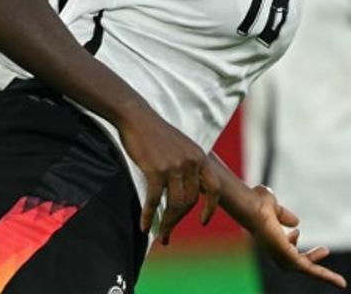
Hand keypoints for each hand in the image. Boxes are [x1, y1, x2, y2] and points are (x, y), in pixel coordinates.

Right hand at [116, 108, 220, 244]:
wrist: (135, 116)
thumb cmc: (154, 132)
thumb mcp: (181, 145)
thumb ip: (188, 165)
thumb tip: (190, 188)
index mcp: (199, 156)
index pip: (214, 188)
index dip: (211, 208)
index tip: (203, 222)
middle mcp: (191, 162)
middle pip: (191, 200)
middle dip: (180, 220)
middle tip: (169, 231)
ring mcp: (174, 166)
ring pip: (176, 204)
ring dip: (167, 222)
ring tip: (160, 233)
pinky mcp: (156, 170)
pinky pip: (155, 200)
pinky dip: (149, 215)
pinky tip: (144, 225)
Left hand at [248, 186, 346, 289]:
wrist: (252, 206)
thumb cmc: (256, 203)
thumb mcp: (274, 208)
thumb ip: (283, 214)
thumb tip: (296, 222)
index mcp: (270, 238)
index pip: (284, 247)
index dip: (292, 241)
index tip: (297, 231)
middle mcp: (275, 250)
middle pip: (294, 260)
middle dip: (310, 258)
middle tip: (326, 250)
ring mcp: (280, 256)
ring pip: (305, 268)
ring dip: (323, 274)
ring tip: (340, 282)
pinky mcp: (288, 258)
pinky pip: (310, 270)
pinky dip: (325, 276)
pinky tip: (339, 282)